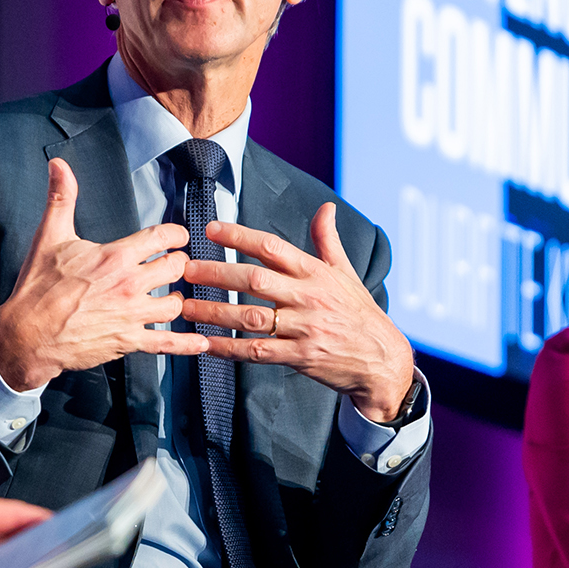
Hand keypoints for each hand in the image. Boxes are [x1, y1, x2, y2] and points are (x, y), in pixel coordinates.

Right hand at [0, 158, 205, 390]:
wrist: (26, 335)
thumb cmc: (37, 288)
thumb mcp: (49, 237)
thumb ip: (61, 198)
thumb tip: (59, 165)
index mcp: (115, 256)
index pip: (162, 236)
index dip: (176, 234)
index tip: (177, 236)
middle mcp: (129, 285)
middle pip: (176, 268)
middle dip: (178, 264)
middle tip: (174, 265)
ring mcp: (131, 315)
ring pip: (176, 304)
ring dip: (178, 299)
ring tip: (172, 296)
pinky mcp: (128, 341)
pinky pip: (166, 344)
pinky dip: (186, 344)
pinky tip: (200, 342)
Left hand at [181, 202, 417, 423]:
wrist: (382, 359)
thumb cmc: (360, 314)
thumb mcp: (347, 273)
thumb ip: (328, 241)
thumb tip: (325, 208)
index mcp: (316, 273)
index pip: (273, 247)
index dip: (240, 236)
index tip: (212, 229)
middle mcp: (308, 297)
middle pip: (255, 280)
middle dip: (217, 273)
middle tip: (187, 269)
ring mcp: (303, 328)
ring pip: (251, 317)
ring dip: (215, 312)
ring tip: (186, 306)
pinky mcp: (299, 356)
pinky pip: (257, 351)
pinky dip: (229, 348)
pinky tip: (206, 344)